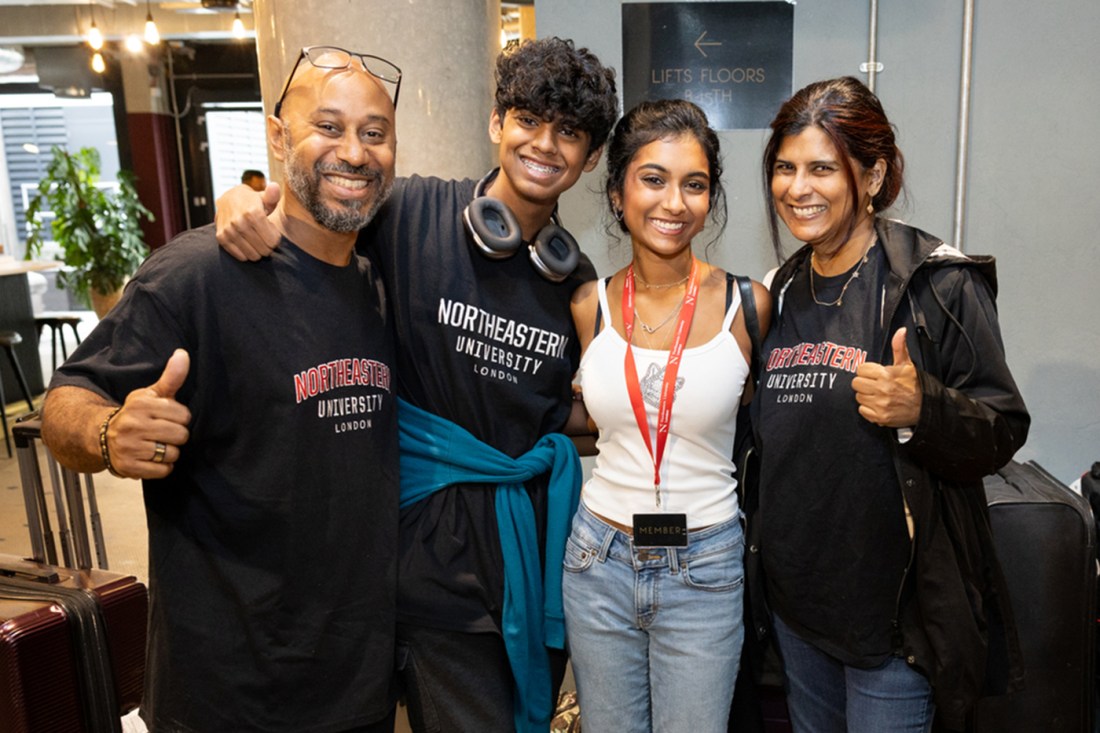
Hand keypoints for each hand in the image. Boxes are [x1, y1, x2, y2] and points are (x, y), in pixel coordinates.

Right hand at [108, 349, 191, 478]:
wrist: (103, 437)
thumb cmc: (136, 414)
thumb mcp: (151, 394)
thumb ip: (171, 377)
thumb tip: (183, 354)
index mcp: (141, 404)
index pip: (183, 415)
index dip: (180, 418)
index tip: (168, 418)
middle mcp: (133, 424)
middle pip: (180, 435)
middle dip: (176, 436)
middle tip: (163, 433)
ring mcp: (130, 447)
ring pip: (173, 454)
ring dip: (170, 452)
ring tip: (157, 445)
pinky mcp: (129, 467)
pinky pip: (163, 471)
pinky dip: (162, 467)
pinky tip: (152, 459)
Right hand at [214, 182, 281, 260]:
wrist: (228, 200)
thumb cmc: (252, 201)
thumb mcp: (264, 197)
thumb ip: (273, 194)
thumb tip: (274, 187)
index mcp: (253, 213)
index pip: (273, 241)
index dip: (276, 239)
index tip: (272, 232)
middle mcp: (239, 222)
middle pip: (264, 250)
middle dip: (268, 247)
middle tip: (265, 238)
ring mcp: (229, 231)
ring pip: (253, 256)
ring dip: (258, 251)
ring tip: (257, 241)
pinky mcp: (221, 238)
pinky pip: (240, 257)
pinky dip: (246, 254)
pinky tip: (247, 244)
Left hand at [851, 328, 921, 427]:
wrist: (925, 407)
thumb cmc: (914, 385)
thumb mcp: (907, 364)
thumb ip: (899, 347)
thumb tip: (901, 330)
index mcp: (886, 374)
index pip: (861, 369)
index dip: (867, 371)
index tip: (874, 374)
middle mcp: (882, 389)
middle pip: (856, 383)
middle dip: (864, 382)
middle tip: (874, 384)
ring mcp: (880, 404)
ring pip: (858, 396)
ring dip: (866, 395)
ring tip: (877, 394)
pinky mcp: (880, 417)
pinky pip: (862, 410)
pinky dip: (868, 408)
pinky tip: (877, 404)